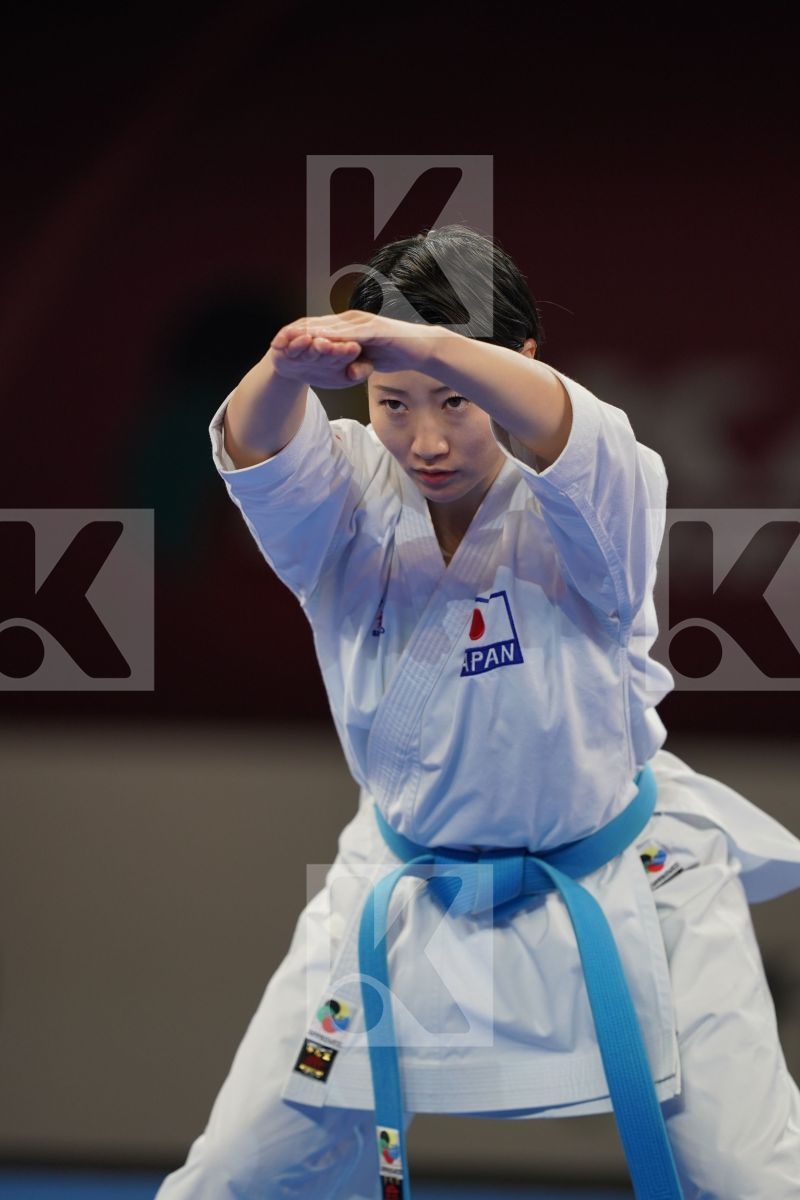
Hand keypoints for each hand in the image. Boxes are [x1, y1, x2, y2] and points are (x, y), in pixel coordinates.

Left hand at [270, 311, 444, 383]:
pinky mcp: (372, 329)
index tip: (280, 345)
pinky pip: (347, 334)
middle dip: (296, 333)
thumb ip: (356, 360)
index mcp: (351, 326)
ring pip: (329, 327)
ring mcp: (362, 323)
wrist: (423, 349)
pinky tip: (315, 343)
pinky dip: (329, 338)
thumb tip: (348, 369)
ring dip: (307, 334)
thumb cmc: (398, 353)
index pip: (320, 329)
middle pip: (319, 324)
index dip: (299, 336)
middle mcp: (353, 320)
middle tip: (275, 342)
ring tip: (288, 341)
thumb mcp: (369, 359)